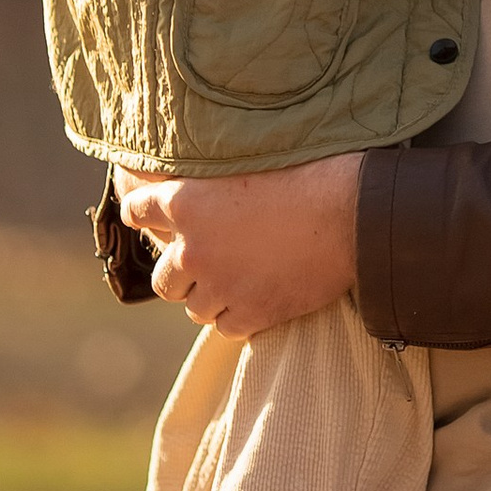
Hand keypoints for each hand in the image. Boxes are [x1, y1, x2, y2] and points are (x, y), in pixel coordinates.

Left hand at [116, 157, 361, 338]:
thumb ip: (211, 177)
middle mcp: (193, 249)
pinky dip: (237, 316)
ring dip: (211, 296)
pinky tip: (256, 297)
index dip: (142, 212)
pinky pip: (226, 328)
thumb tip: (194, 181)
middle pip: (163, 279)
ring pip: (194, 308)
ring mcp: (221, 286)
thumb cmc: (309, 173)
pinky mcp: (250, 313)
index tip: (147, 215)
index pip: (136, 210)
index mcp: (185, 201)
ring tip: (237, 281)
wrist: (353, 212)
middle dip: (182, 272)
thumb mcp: (247, 162)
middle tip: (208, 261)